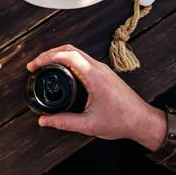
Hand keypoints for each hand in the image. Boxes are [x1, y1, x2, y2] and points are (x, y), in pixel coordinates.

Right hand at [27, 45, 166, 150]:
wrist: (141, 120)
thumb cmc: (121, 121)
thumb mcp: (89, 125)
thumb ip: (64, 122)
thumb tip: (44, 121)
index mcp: (95, 76)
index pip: (68, 56)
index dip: (47, 57)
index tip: (35, 65)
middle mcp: (99, 68)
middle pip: (70, 49)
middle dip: (49, 53)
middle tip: (35, 64)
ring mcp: (102, 69)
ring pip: (77, 53)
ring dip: (59, 55)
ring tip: (44, 65)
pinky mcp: (104, 73)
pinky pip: (83, 60)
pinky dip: (68, 60)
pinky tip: (61, 71)